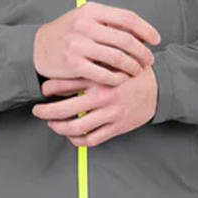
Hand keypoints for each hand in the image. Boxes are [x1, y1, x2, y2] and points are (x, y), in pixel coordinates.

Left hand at [31, 67, 158, 146]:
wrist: (160, 89)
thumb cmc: (132, 73)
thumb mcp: (114, 58)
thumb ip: (92, 59)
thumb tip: (67, 57)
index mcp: (99, 76)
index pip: (66, 83)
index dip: (49, 88)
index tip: (43, 90)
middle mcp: (103, 96)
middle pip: (64, 109)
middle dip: (46, 112)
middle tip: (37, 111)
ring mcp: (110, 113)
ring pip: (76, 127)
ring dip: (59, 128)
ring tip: (52, 124)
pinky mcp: (117, 127)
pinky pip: (92, 139)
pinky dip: (78, 140)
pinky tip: (72, 136)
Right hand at [33, 2, 159, 85]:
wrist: (37, 48)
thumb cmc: (66, 34)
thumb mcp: (84, 19)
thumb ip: (108, 22)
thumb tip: (139, 31)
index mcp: (91, 10)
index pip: (127, 18)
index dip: (146, 30)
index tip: (156, 39)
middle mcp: (85, 25)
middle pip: (125, 39)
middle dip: (142, 52)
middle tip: (149, 60)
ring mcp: (78, 45)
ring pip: (117, 58)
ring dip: (132, 66)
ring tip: (138, 71)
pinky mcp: (74, 63)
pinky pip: (103, 73)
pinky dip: (117, 78)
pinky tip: (122, 80)